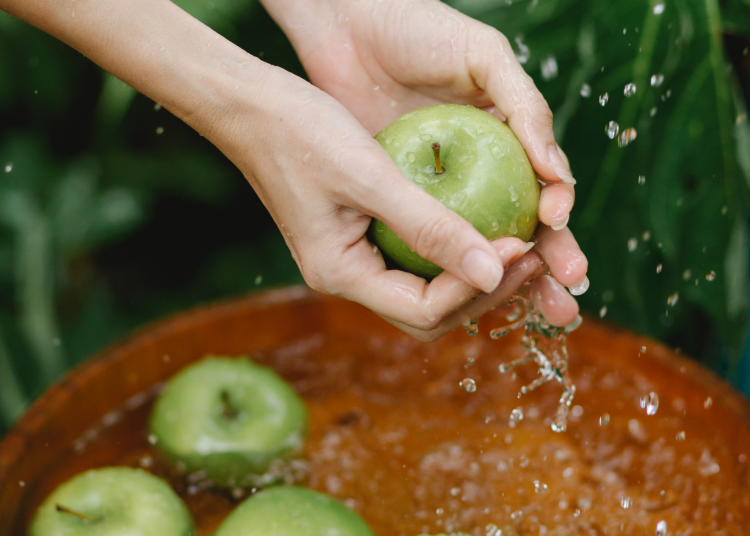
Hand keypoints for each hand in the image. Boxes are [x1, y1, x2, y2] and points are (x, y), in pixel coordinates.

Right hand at [259, 0, 587, 337]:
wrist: (251, 107)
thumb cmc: (300, 133)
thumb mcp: (370, 177)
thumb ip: (430, 228)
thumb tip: (491, 272)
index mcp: (341, 275)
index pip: (423, 310)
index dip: (478, 287)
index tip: (519, 247)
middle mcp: (346, 278)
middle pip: (428, 313)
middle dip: (483, 290)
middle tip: (529, 254)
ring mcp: (352, 259)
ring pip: (424, 289)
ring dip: (473, 273)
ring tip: (517, 244)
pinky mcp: (359, 237)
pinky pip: (413, 259)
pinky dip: (451, 251)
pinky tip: (482, 224)